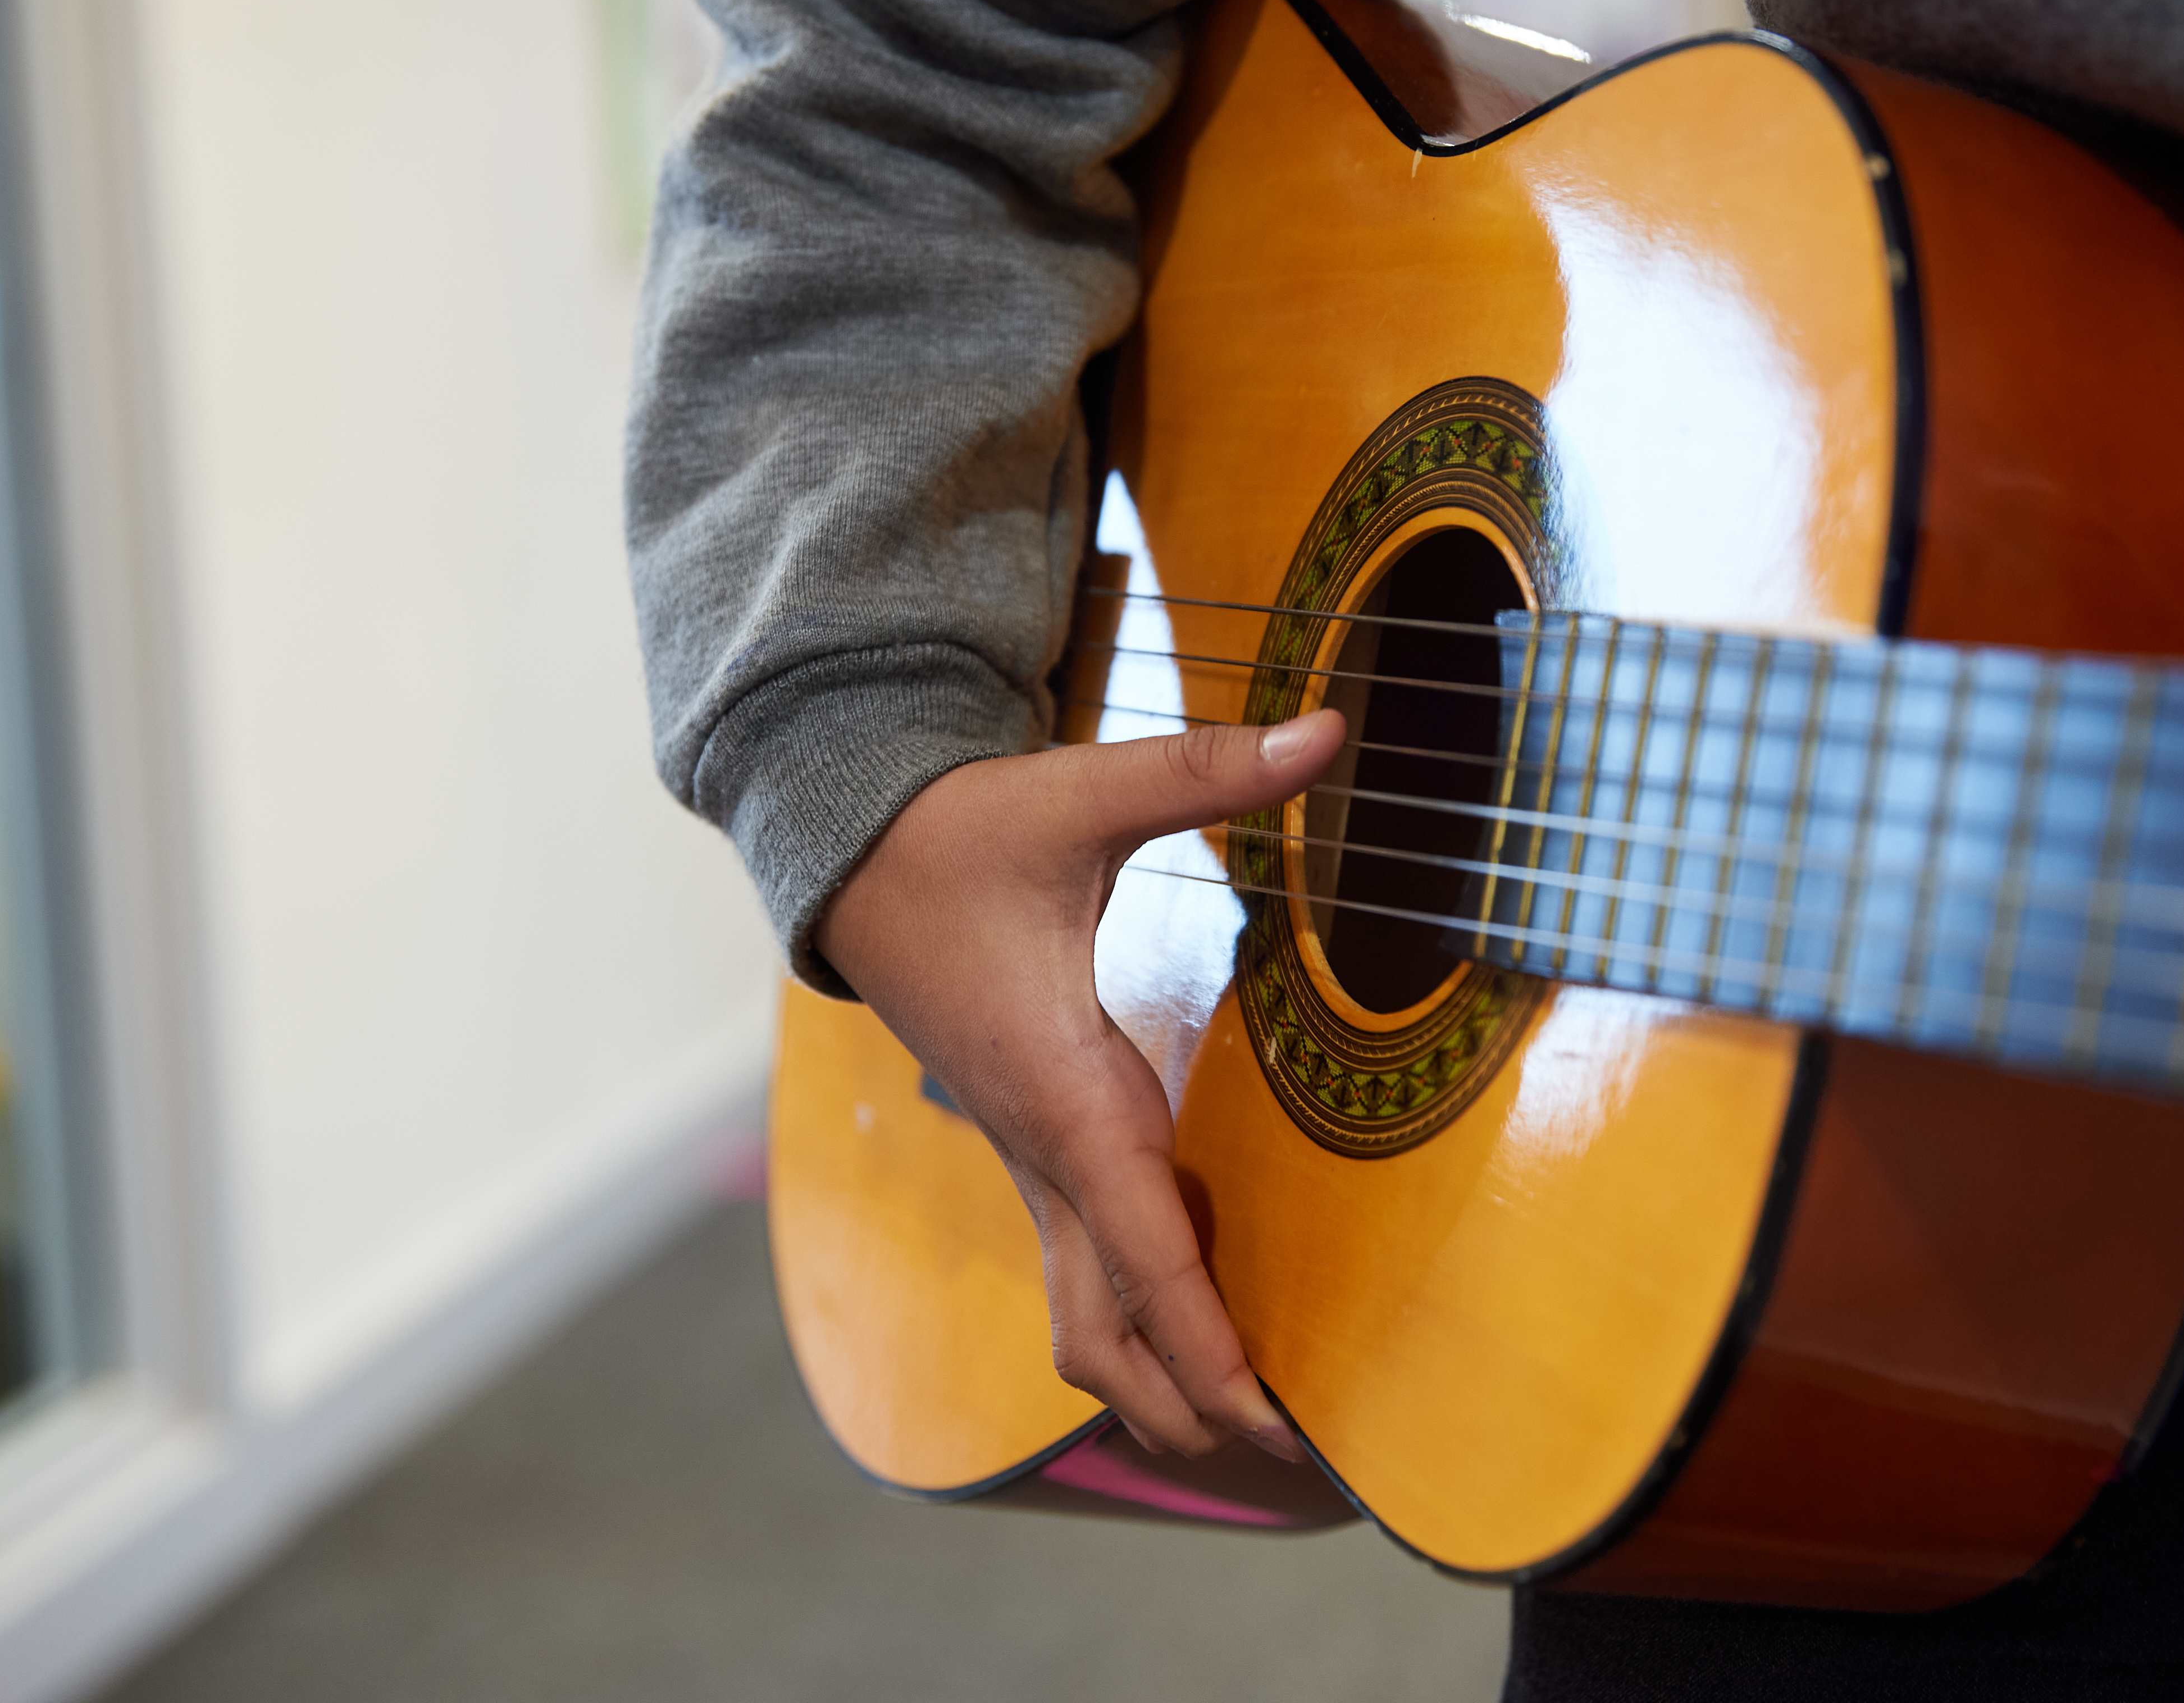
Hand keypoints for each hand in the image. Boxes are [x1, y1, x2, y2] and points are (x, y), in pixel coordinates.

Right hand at [814, 710, 1343, 1458]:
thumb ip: (1206, 769)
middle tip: (1300, 1453)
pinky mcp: (1032, 1151)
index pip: (1139, 1243)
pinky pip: (1083, 1271)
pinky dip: (1139, 1323)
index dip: (1201, 1336)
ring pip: (1083, 1319)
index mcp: (1062, 1088)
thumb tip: (1329, 730)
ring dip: (1161, 1380)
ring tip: (1262, 1427)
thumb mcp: (1080, 793)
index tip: (1264, 1413)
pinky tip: (1208, 1334)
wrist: (853, 852)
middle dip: (1191, 1404)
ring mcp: (1030, 1163)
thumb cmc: (963, 833)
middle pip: (1103, 1331)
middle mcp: (1042, 1149)